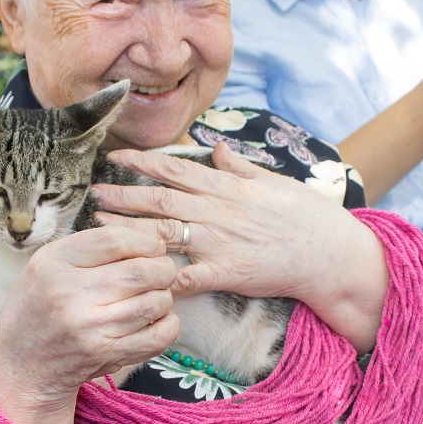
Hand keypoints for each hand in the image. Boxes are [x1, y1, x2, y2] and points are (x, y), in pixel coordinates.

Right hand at [0, 225, 179, 423]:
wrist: (21, 366)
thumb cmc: (40, 307)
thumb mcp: (48, 264)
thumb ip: (92, 247)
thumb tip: (149, 240)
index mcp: (53, 262)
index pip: (115, 240)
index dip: (145, 241)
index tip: (154, 247)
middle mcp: (69, 293)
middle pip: (140, 271)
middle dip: (163, 269)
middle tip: (162, 271)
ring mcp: (88, 328)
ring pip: (153, 303)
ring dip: (165, 296)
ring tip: (156, 295)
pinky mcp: (104, 355)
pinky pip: (156, 337)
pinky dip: (168, 325)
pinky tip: (158, 319)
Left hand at [92, 142, 388, 353]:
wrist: (330, 253)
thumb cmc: (307, 215)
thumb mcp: (274, 180)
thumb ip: (240, 166)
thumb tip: (217, 147)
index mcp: (226, 187)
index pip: (176, 170)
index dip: (142, 162)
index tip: (117, 157)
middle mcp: (216, 211)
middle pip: (159, 199)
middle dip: (122, 193)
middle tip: (92, 191)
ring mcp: (218, 242)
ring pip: (163, 232)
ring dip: (127, 227)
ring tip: (98, 222)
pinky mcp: (225, 273)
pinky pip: (185, 276)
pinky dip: (158, 275)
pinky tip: (133, 274)